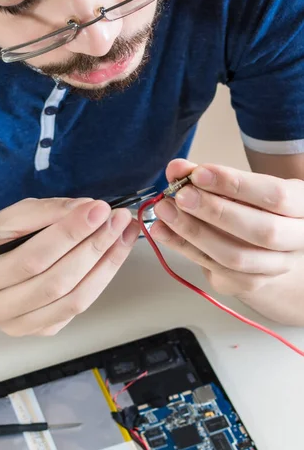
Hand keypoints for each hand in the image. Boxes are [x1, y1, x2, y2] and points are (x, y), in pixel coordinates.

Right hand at [0, 197, 140, 336]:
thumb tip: (86, 207)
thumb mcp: (3, 221)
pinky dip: (100, 280)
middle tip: (119, 220)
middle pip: (57, 281)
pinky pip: (77, 308)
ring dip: (106, 265)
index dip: (70, 232)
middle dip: (94, 247)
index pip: (33, 256)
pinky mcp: (41, 331)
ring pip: (73, 300)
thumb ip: (42, 212)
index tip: (99, 208)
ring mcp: (21, 325)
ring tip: (125, 235)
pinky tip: (113, 255)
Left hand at [150, 159, 303, 296]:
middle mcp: (297, 240)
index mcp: (302, 206)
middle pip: (261, 231)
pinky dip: (184, 247)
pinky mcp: (249, 283)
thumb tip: (176, 169)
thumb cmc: (254, 207)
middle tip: (180, 195)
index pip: (275, 196)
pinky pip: (215, 269)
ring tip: (165, 211)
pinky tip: (162, 230)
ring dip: (194, 232)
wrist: (272, 248)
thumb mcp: (241, 185)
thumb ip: (208, 175)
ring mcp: (275, 267)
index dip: (236, 184)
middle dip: (216, 211)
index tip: (198, 173)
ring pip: (236, 257)